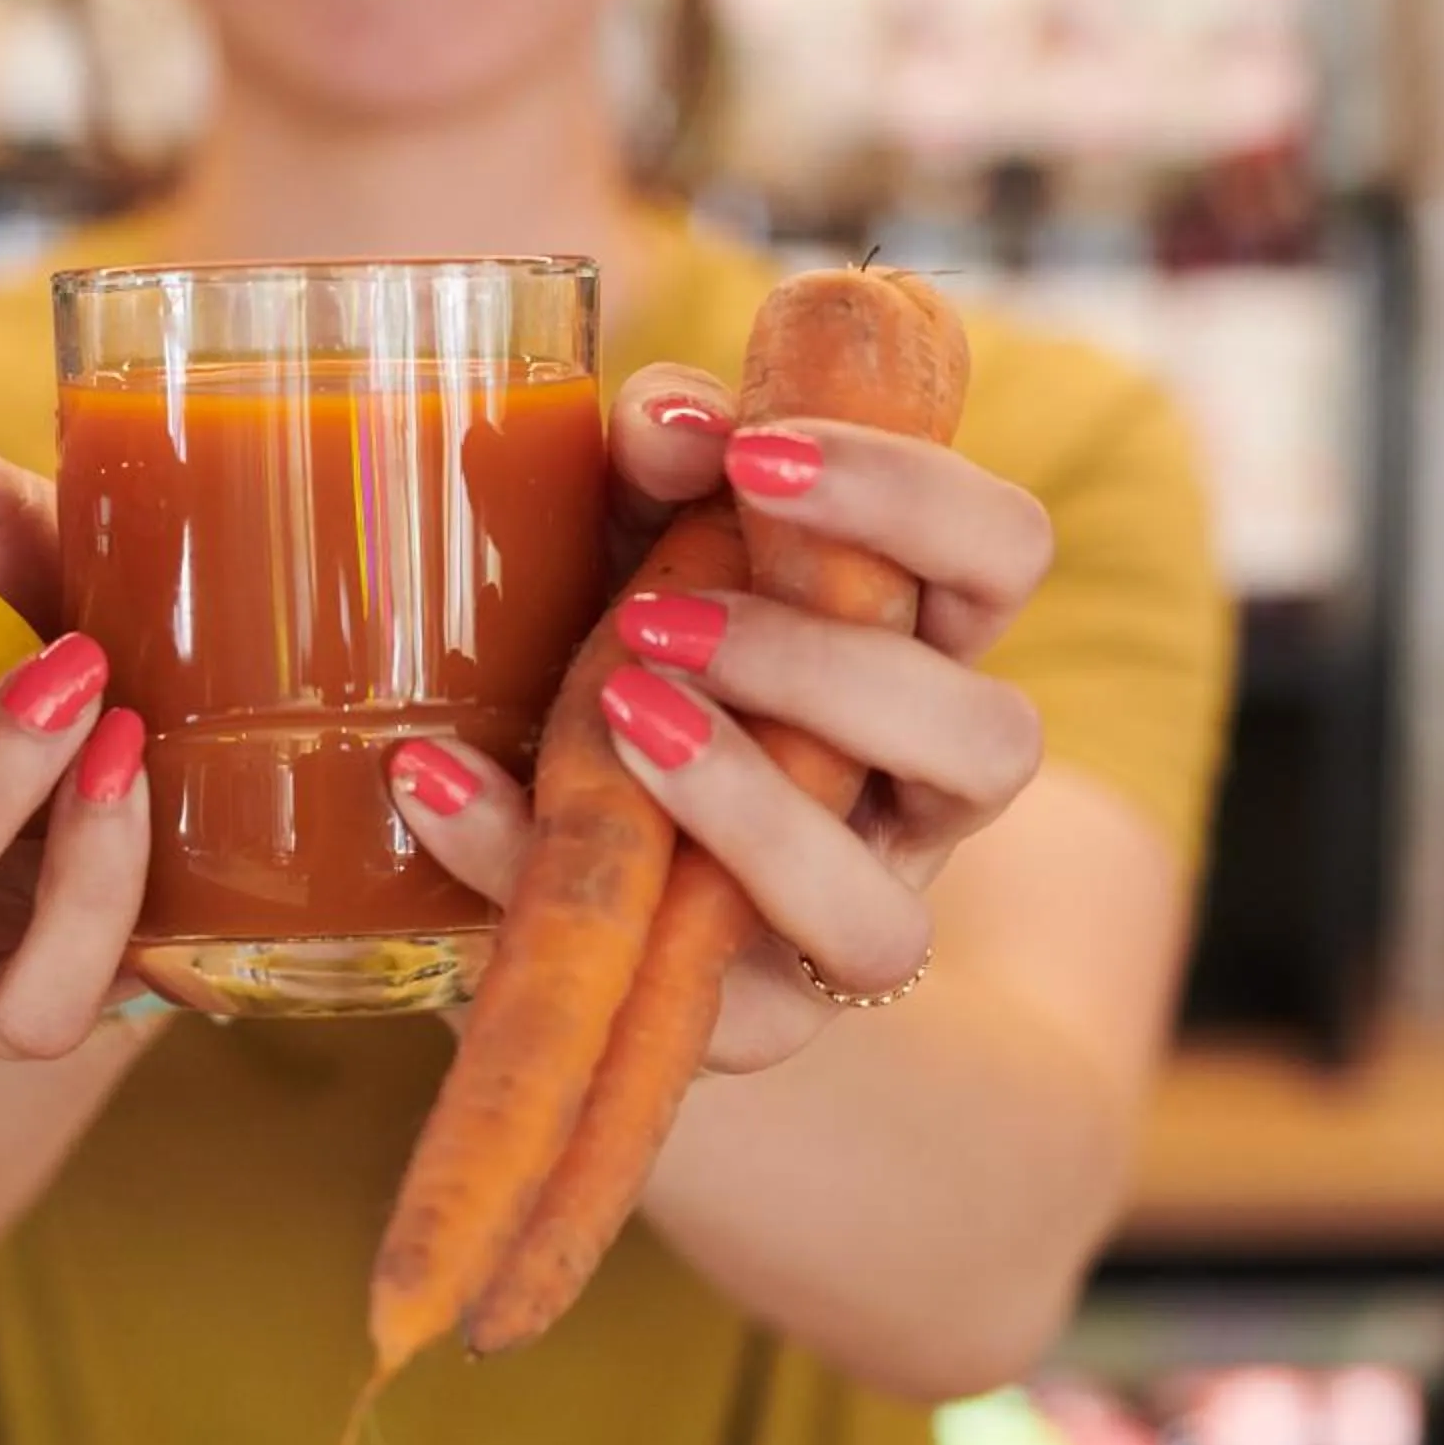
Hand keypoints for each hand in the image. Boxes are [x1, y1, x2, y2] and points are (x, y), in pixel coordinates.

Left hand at [389, 364, 1052, 1073]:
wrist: (549, 847)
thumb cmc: (623, 652)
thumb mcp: (634, 535)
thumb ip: (658, 465)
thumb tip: (673, 417)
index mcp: (918, 645)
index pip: (1001, 553)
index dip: (914, 498)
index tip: (753, 453)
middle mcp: (914, 799)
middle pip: (995, 741)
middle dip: (829, 671)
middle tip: (659, 616)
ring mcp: (841, 927)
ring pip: (884, 920)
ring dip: (746, 811)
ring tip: (614, 716)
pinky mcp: (744, 1028)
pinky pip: (695, 1003)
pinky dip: (537, 869)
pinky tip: (442, 786)